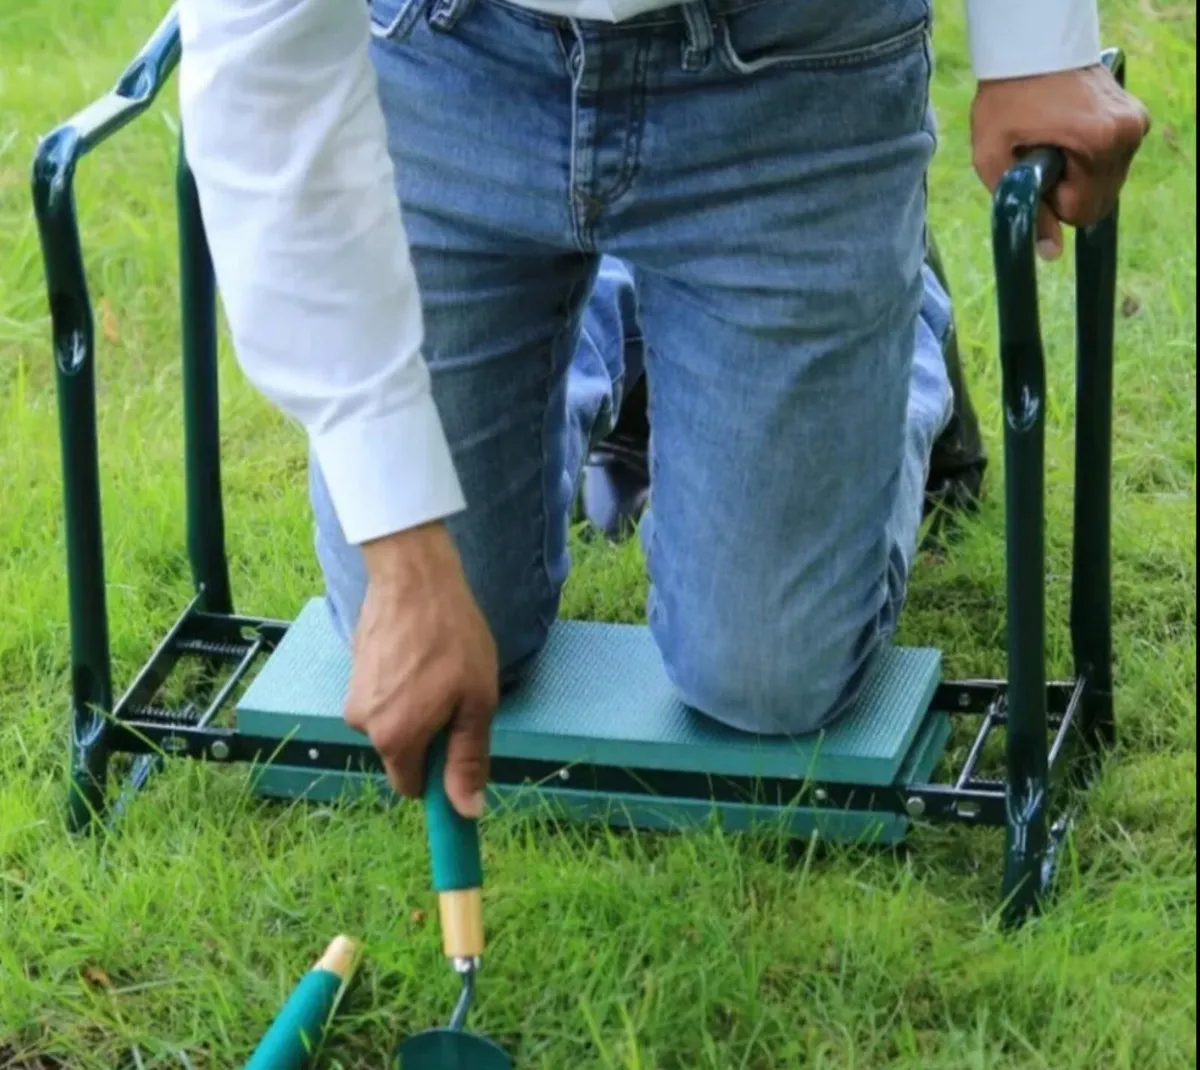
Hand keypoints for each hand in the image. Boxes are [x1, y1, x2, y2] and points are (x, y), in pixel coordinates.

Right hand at [343, 521, 498, 817]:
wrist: (414, 577)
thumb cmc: (452, 636)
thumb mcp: (476, 701)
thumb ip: (468, 758)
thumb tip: (466, 810)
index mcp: (394, 738)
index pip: (412, 787)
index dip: (439, 774)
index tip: (459, 748)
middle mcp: (363, 724)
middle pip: (402, 752)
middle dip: (430, 734)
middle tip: (455, 694)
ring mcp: (353, 695)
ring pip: (393, 722)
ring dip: (416, 707)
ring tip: (437, 668)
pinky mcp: (353, 671)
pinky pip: (384, 695)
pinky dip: (402, 685)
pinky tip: (419, 655)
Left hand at [971, 64, 1149, 259]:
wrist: (1029, 47)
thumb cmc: (1004, 99)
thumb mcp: (993, 157)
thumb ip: (1023, 208)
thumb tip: (1050, 254)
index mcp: (1098, 143)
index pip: (1085, 212)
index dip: (1053, 205)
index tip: (1036, 175)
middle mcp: (1127, 133)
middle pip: (1100, 201)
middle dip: (1067, 193)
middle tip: (1041, 159)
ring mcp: (1135, 123)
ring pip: (1107, 184)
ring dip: (1077, 177)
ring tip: (1052, 143)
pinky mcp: (1135, 117)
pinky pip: (1112, 162)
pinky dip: (1089, 160)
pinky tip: (1066, 135)